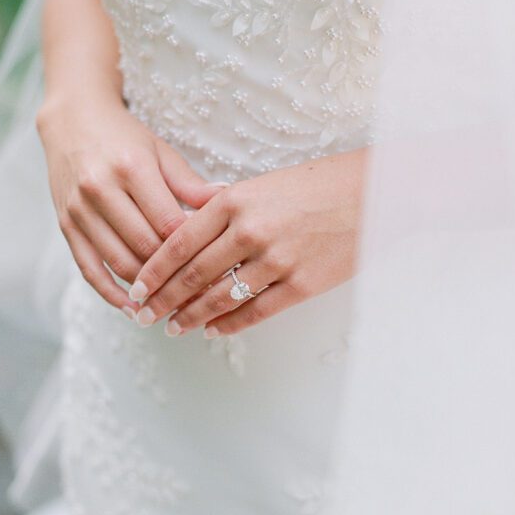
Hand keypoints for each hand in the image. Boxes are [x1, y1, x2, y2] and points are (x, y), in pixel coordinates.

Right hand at [37, 93, 220, 312]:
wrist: (73, 121)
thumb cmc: (125, 138)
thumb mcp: (161, 152)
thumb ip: (191, 185)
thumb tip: (228, 206)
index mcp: (132, 168)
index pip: (169, 224)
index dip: (194, 251)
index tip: (216, 271)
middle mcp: (101, 188)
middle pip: (144, 246)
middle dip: (174, 275)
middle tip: (200, 296)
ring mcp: (79, 210)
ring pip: (118, 262)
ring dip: (146, 289)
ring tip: (172, 306)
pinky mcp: (66, 225)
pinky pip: (89, 269)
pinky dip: (110, 293)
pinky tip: (132, 308)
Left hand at [128, 148, 369, 335]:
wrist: (377, 192)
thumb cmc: (318, 184)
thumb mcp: (263, 184)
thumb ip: (223, 207)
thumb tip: (184, 230)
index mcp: (235, 200)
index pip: (179, 243)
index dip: (154, 271)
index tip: (137, 288)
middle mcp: (251, 231)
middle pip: (193, 275)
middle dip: (163, 300)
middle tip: (143, 316)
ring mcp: (278, 260)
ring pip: (220, 298)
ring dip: (191, 317)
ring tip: (173, 328)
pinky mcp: (303, 284)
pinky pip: (256, 312)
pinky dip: (231, 324)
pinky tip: (213, 330)